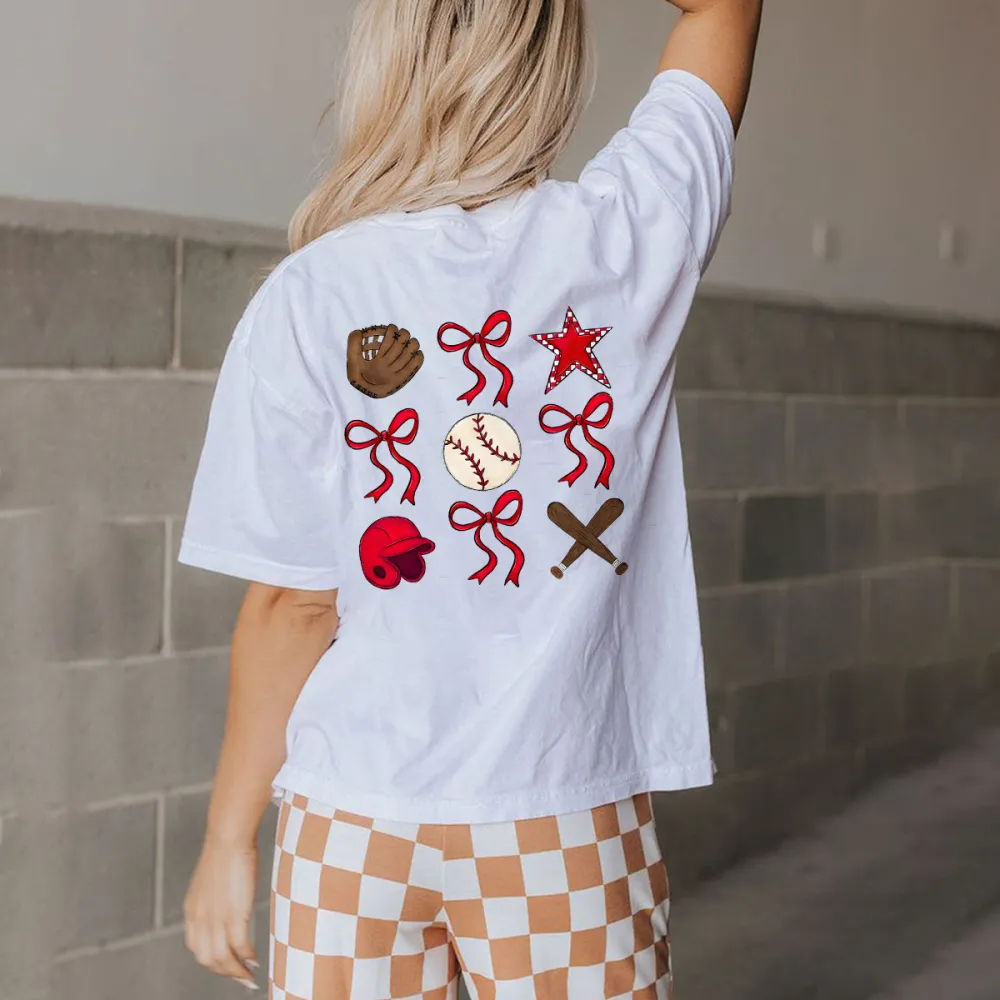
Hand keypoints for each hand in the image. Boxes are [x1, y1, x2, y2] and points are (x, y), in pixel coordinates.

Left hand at [184, 835, 259, 989]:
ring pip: (223, 959)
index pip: (196, 947)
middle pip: (208, 959)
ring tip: (250, 976)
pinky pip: (240, 946)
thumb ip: (214, 897)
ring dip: (237, 972)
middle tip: (240, 977)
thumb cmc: (225, 850)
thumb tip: (227, 903)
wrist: (228, 837)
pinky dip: (247, 957)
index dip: (211, 960)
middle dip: (225, 972)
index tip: (226, 964)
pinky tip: (255, 959)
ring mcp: (216, 918)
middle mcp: (200, 919)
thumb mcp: (211, 879)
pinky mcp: (234, 914)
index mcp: (193, 910)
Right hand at [347, 324, 423, 397]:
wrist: (366, 392)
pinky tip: (418, 353)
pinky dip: (418, 360)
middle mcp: (385, 369)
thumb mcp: (352, 361)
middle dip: (403, 336)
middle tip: (404, 332)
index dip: (392, 332)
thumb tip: (360, 332)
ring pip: (407, 357)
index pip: (387, 343)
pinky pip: (412, 369)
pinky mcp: (401, 381)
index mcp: (375, 363)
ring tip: (412, 341)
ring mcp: (394, 376)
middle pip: (399, 348)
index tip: (392, 327)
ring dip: (412, 346)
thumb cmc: (360, 374)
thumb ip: (353, 346)